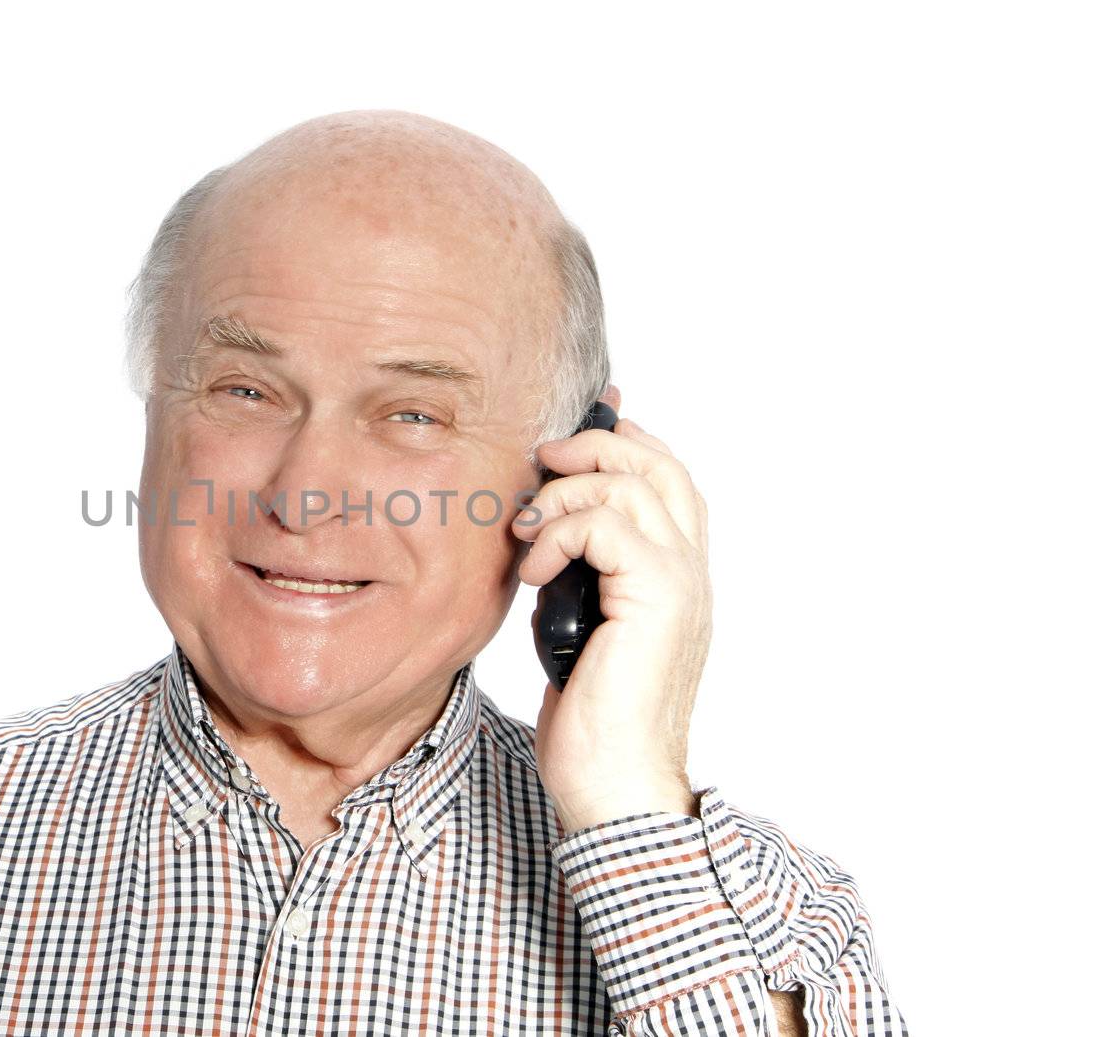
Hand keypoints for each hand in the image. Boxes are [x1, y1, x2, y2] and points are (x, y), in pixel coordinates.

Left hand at [515, 385, 712, 832]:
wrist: (616, 785)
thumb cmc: (595, 722)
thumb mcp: (578, 629)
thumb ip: (580, 578)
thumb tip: (543, 535)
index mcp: (677, 579)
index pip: (670, 480)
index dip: (627, 441)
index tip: (573, 432)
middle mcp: (691, 574)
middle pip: (661, 465)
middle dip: (596, 446)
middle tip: (543, 460)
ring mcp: (680, 585)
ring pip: (632, 485)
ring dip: (564, 494)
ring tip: (526, 533)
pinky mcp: (657, 600)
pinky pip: (606, 525)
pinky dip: (559, 534)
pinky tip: (535, 571)